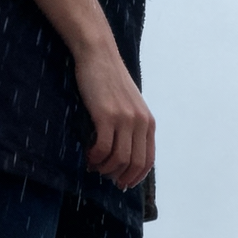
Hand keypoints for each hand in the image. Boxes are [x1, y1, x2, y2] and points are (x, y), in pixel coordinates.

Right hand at [0, 0, 155, 191]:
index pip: (147, 160)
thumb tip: (124, 154)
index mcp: (148, 122)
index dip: (136, 177)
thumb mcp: (129, 104)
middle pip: (134, 164)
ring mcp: (125, 119)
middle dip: (120, 177)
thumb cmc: (109, 80)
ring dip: (105, 168)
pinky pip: (103, 148)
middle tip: (107, 179)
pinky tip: (88, 156)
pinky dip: (95, 157)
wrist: (98, 53)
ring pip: (119, 159)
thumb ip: (132, 126)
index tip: (123, 184)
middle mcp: (140, 122)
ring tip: (94, 165)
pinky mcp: (107, 115)